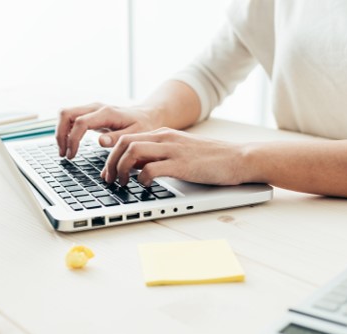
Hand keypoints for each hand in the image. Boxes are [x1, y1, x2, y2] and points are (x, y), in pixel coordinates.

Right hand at [55, 103, 160, 158]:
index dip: (72, 139)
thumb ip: (118, 138)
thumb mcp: (136, 135)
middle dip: (60, 134)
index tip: (72, 155)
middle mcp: (96, 107)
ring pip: (65, 114)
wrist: (147, 116)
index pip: (80, 122)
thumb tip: (100, 142)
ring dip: (60, 132)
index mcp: (106, 113)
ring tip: (65, 152)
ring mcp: (91, 109)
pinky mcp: (90, 114)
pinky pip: (71, 118)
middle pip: (66, 114)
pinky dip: (65, 131)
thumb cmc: (143, 126)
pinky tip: (69, 145)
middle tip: (64, 154)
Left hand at [101, 128, 246, 186]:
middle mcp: (165, 138)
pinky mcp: (181, 165)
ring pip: (132, 152)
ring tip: (122, 184)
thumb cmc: (211, 159)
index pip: (127, 137)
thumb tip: (137, 167)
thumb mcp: (180, 151)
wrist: (238, 158)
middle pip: (124, 142)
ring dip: (120, 169)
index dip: (111, 155)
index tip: (108, 172)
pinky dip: (141, 179)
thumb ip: (159, 155)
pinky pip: (150, 168)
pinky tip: (144, 186)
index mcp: (163, 134)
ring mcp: (173, 150)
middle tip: (108, 180)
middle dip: (110, 162)